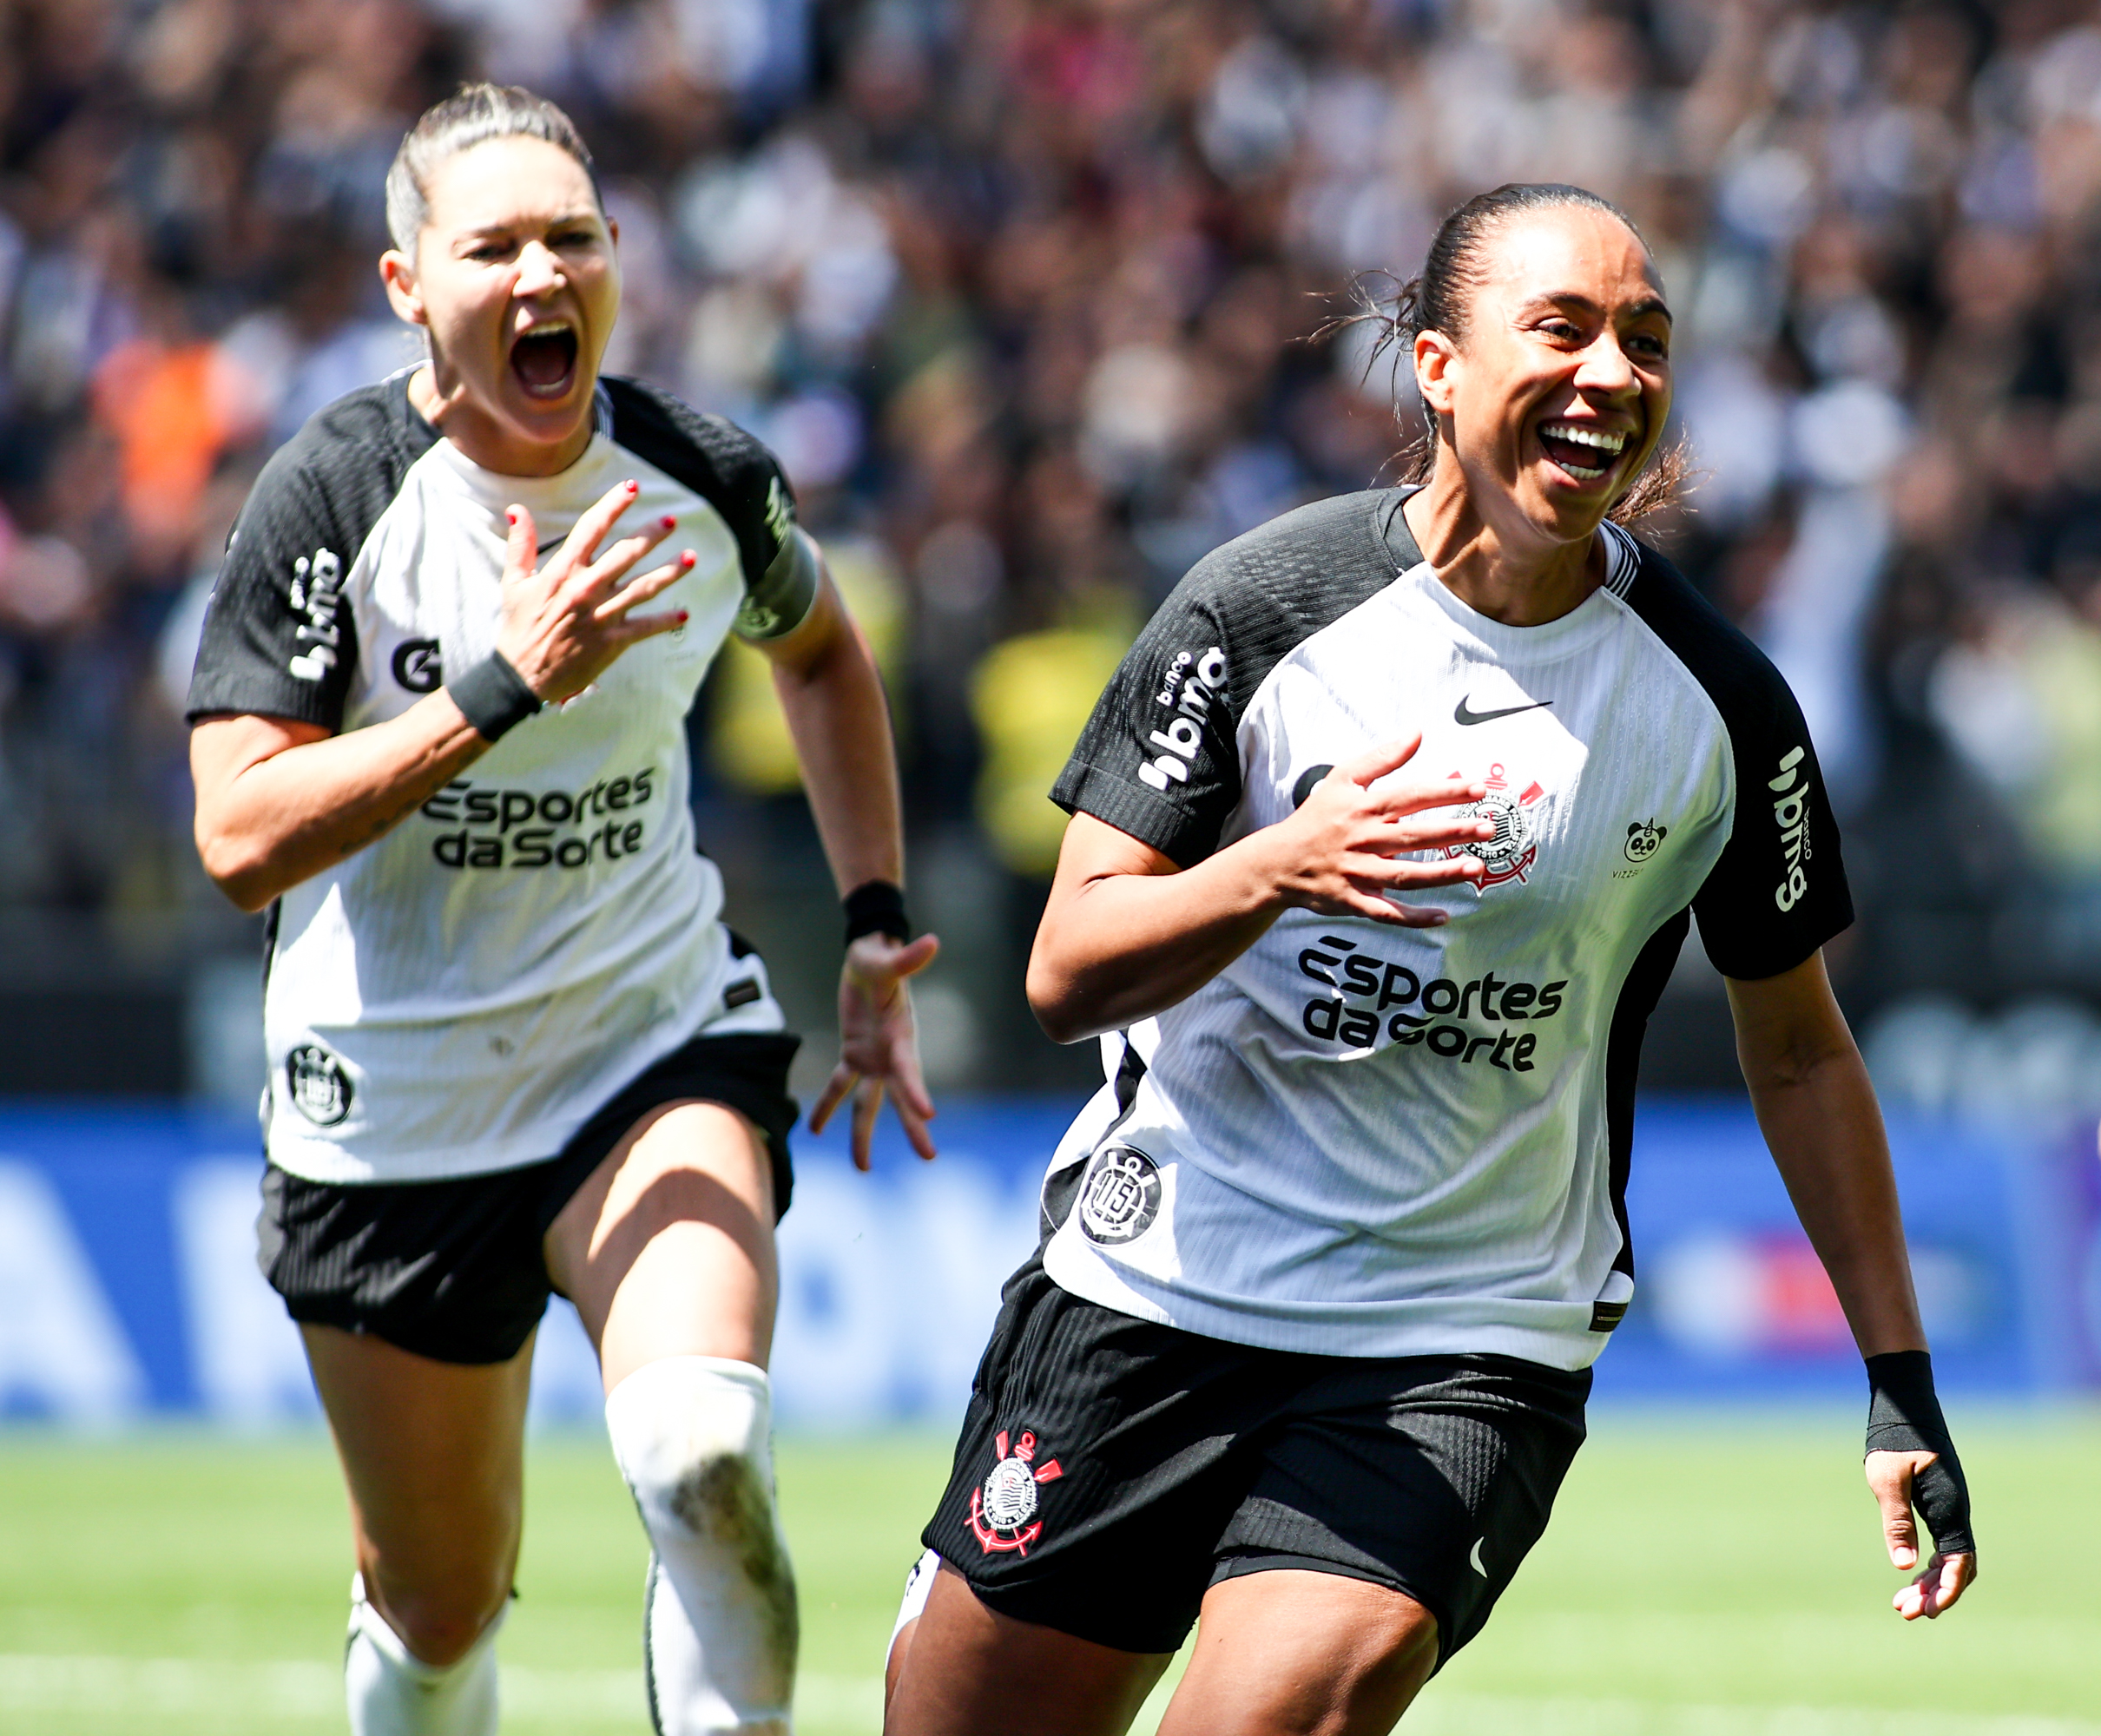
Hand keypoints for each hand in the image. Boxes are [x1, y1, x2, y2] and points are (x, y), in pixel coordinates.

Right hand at [496, 481, 693, 703]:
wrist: (522, 674)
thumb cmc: (518, 627)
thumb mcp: (514, 583)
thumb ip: (520, 544)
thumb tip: (518, 509)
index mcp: (563, 571)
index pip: (592, 528)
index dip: (613, 505)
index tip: (632, 488)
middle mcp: (586, 589)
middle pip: (626, 553)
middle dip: (652, 535)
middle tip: (671, 520)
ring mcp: (601, 615)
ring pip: (643, 587)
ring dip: (670, 572)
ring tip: (692, 558)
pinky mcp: (612, 641)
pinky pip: (645, 628)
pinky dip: (666, 622)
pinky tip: (684, 614)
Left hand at [809, 931, 941, 1170]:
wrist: (869, 958)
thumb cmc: (880, 958)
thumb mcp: (887, 960)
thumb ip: (906, 958)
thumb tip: (931, 941)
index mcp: (903, 1037)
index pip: (910, 1069)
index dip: (918, 1092)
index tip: (929, 1115)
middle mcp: (891, 1055)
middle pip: (902, 1098)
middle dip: (914, 1127)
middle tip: (929, 1156)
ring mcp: (873, 1059)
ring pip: (869, 1104)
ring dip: (864, 1134)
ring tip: (862, 1168)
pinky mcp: (853, 1056)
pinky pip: (840, 1087)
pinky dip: (828, 1106)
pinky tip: (815, 1130)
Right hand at [1264, 735, 1491, 926]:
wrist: (1279, 861)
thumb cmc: (1317, 818)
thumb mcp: (1342, 779)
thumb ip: (1382, 757)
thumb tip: (1418, 733)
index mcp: (1363, 808)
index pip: (1410, 796)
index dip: (1445, 791)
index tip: (1478, 788)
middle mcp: (1363, 839)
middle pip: (1413, 835)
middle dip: (1452, 831)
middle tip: (1487, 827)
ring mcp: (1357, 872)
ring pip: (1403, 875)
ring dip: (1440, 873)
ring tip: (1476, 868)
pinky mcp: (1352, 900)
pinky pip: (1385, 912)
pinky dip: (1412, 918)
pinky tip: (1442, 917)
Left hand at [1868, 1450, 1976, 1618]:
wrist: (1905, 1405)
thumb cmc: (1893, 1439)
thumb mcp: (1887, 1480)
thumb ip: (1897, 1521)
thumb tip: (1904, 1566)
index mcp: (1950, 1507)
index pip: (1959, 1561)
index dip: (1947, 1590)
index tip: (1927, 1611)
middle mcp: (1957, 1510)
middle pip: (1956, 1565)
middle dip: (1935, 1593)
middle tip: (1905, 1612)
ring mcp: (1951, 1508)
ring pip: (1950, 1557)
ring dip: (1930, 1581)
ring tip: (1902, 1603)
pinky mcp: (1940, 1503)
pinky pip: (1942, 1543)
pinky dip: (1928, 1562)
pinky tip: (1910, 1573)